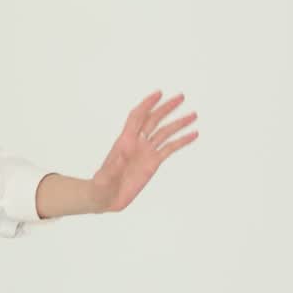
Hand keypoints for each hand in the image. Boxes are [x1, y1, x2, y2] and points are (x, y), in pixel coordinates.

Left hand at [90, 90, 198, 212]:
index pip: (136, 118)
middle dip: (165, 108)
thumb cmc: (100, 187)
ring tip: (193, 115)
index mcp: (124, 142)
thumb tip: (123, 151)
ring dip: (178, 123)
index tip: (159, 94)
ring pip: (164, 132)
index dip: (147, 104)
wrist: (104, 199)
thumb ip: (114, 166)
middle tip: (180, 97)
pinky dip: (181, 141)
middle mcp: (136, 143)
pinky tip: (193, 135)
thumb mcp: (104, 177)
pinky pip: (169, 149)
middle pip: (153, 120)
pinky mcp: (152, 163)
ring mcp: (145, 152)